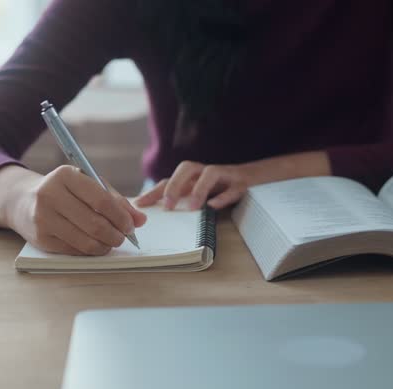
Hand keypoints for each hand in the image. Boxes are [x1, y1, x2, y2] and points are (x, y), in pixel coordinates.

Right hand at [0, 165, 145, 254]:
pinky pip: (74, 250)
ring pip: (85, 241)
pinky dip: (90, 251)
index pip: (101, 200)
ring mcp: (43, 218)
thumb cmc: (65, 192)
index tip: (131, 225)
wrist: (24, 201)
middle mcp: (50, 195)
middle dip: (116, 234)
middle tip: (123, 237)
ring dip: (105, 246)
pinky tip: (95, 245)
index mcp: (65, 175)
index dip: (121, 216)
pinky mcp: (40, 238)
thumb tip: (140, 220)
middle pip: (95, 223)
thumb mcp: (88, 185)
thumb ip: (116, 200)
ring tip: (111, 242)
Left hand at [136, 161, 251, 210]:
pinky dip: (223, 197)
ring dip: (199, 189)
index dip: (154, 191)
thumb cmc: (221, 188)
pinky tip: (214, 206)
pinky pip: (233, 188)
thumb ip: (182, 201)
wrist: (253, 177)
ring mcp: (224, 176)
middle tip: (167, 206)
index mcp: (192, 177)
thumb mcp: (199, 193)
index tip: (139, 204)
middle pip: (187, 168)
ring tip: (192, 207)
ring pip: (210, 173)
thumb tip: (160, 217)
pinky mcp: (241, 184)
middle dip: (174, 185)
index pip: (169, 180)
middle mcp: (205, 172)